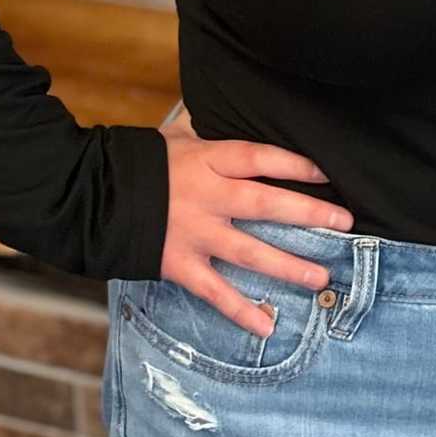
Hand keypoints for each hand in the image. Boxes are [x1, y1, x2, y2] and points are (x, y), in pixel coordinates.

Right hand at [160, 115, 349, 337]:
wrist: (91, 196)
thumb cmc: (140, 162)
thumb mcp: (175, 137)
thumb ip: (208, 132)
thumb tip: (229, 109)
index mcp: (207, 160)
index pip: (260, 158)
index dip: (296, 164)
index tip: (328, 174)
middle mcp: (206, 197)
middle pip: (265, 204)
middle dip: (308, 213)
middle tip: (344, 222)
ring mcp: (194, 234)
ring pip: (249, 251)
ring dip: (288, 266)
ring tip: (321, 277)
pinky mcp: (179, 265)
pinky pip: (215, 292)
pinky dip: (241, 311)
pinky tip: (267, 327)